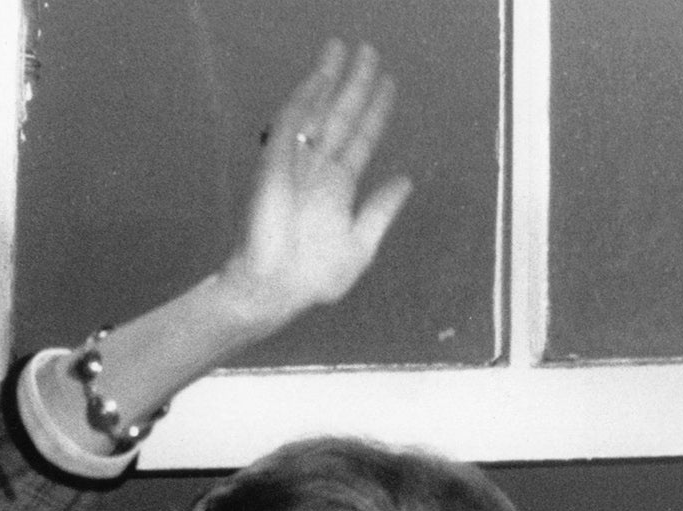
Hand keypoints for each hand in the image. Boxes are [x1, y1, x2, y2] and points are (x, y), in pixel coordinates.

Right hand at [216, 39, 414, 332]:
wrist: (276, 290)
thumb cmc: (313, 275)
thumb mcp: (362, 243)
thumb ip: (382, 210)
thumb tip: (405, 180)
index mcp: (338, 186)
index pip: (362, 138)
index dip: (376, 110)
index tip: (389, 83)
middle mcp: (318, 168)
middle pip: (341, 116)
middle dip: (355, 83)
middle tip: (369, 50)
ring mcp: (296, 163)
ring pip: (318, 111)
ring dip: (330, 79)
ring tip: (345, 48)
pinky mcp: (277, 163)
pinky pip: (293, 124)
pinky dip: (307, 99)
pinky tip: (321, 76)